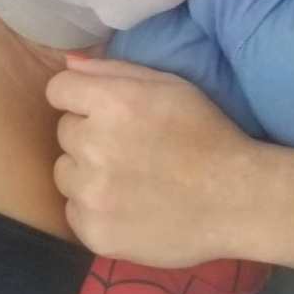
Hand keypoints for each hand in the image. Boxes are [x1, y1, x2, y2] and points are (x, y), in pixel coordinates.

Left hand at [45, 57, 259, 264]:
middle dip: (89, 133)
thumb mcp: (169, 84)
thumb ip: (113, 69)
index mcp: (112, 102)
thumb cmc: (205, 131)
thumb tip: (68, 62)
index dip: (79, 96)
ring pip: (65, 172)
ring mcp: (91, 193)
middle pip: (64, 131)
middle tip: (128, 145)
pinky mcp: (94, 231)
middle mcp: (94, 145)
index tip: (101, 108)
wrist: (235, 197)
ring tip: (128, 177)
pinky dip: (94, 208)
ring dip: (87, 171)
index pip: (58, 90)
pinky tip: (128, 205)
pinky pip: (73, 210)